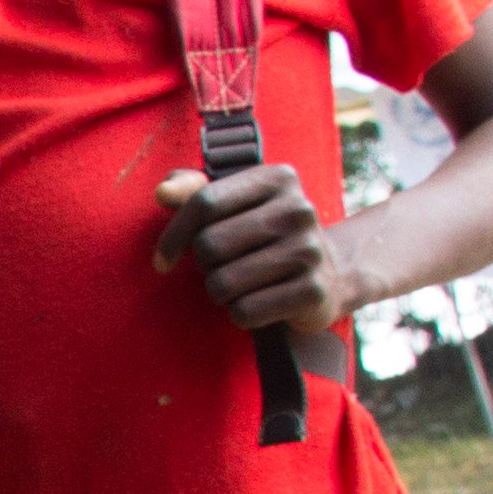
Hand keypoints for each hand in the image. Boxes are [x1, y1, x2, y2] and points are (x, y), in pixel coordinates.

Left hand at [153, 164, 363, 335]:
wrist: (330, 275)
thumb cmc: (263, 238)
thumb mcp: (235, 205)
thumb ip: (194, 192)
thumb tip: (162, 192)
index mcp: (277, 179)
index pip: (204, 202)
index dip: (173, 235)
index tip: (163, 260)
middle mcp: (298, 210)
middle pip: (209, 245)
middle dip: (203, 266)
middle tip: (221, 269)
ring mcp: (309, 251)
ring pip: (222, 283)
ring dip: (219, 293)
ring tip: (240, 286)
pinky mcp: (312, 292)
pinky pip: (244, 312)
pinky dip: (240, 314)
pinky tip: (260, 303)